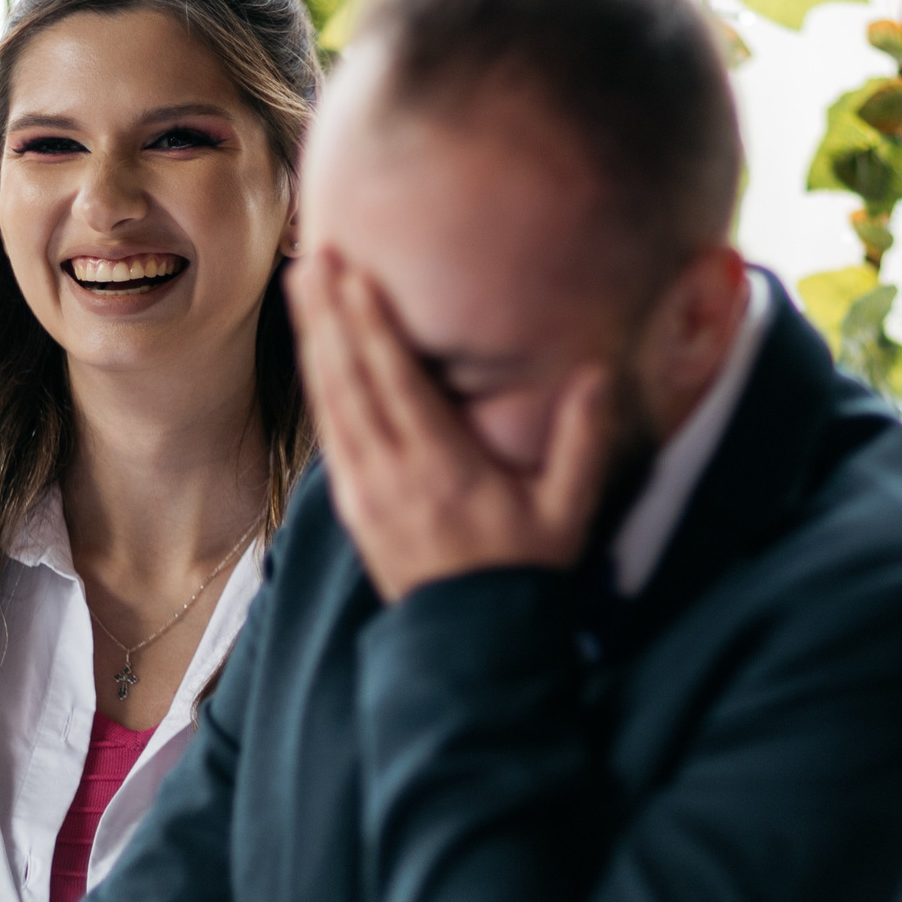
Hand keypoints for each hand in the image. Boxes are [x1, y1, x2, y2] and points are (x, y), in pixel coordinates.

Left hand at [290, 246, 613, 602]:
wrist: (472, 646)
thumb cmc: (524, 573)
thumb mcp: (568, 512)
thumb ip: (583, 441)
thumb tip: (599, 371)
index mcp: (445, 471)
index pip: (398, 386)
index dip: (372, 329)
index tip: (355, 277)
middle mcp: (394, 477)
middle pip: (351, 382)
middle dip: (330, 315)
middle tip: (314, 255)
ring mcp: (366, 492)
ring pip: (330, 401)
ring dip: (314, 339)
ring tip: (302, 283)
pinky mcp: (353, 505)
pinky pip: (329, 432)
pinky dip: (318, 382)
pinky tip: (314, 348)